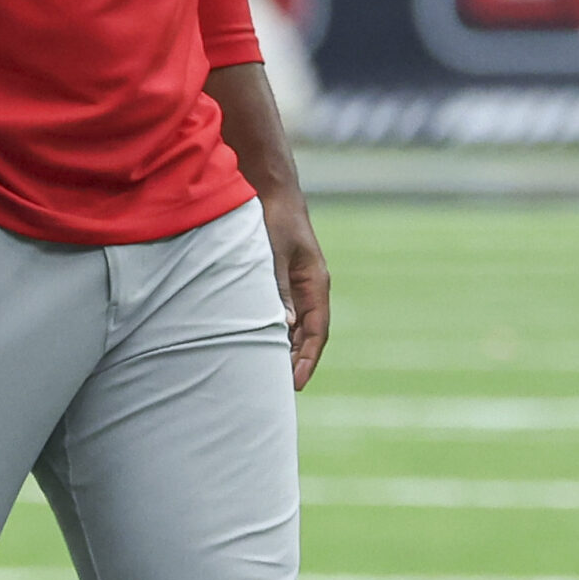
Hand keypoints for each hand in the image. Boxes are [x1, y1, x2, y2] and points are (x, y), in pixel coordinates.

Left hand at [261, 188, 329, 390]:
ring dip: (285, 347)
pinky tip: (261, 343)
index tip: (295, 383)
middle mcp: (310, 288)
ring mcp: (297, 284)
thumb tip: (285, 325)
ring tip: (269, 373)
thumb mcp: (274, 253)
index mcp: (316, 283)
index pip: (317, 331)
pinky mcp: (282, 279)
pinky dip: (275, 330)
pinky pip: (284, 312)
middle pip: (308, 334)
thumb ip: (278, 287)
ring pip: (296, 325)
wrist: (272, 191)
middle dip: (296, 360)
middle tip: (279, 388)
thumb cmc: (274, 219)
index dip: (307, 359)